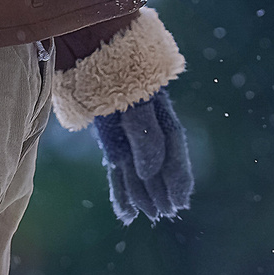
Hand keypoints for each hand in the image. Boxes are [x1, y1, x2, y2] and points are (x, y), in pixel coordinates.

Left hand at [92, 86, 194, 223]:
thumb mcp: (137, 109)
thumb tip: (149, 175)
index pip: (174, 155)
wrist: (94, 60)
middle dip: (161, 192)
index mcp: (162, 120)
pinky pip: (119, 173)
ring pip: (138, 174)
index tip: (179, 202)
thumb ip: (147, 141)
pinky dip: (122, 192)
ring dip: (143, 195)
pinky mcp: (112, 144)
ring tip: (147, 215)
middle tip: (163, 214)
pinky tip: (126, 211)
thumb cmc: (120, 79)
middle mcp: (148, 133)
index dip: (178, 179)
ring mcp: (128, 139)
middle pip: (157, 168)